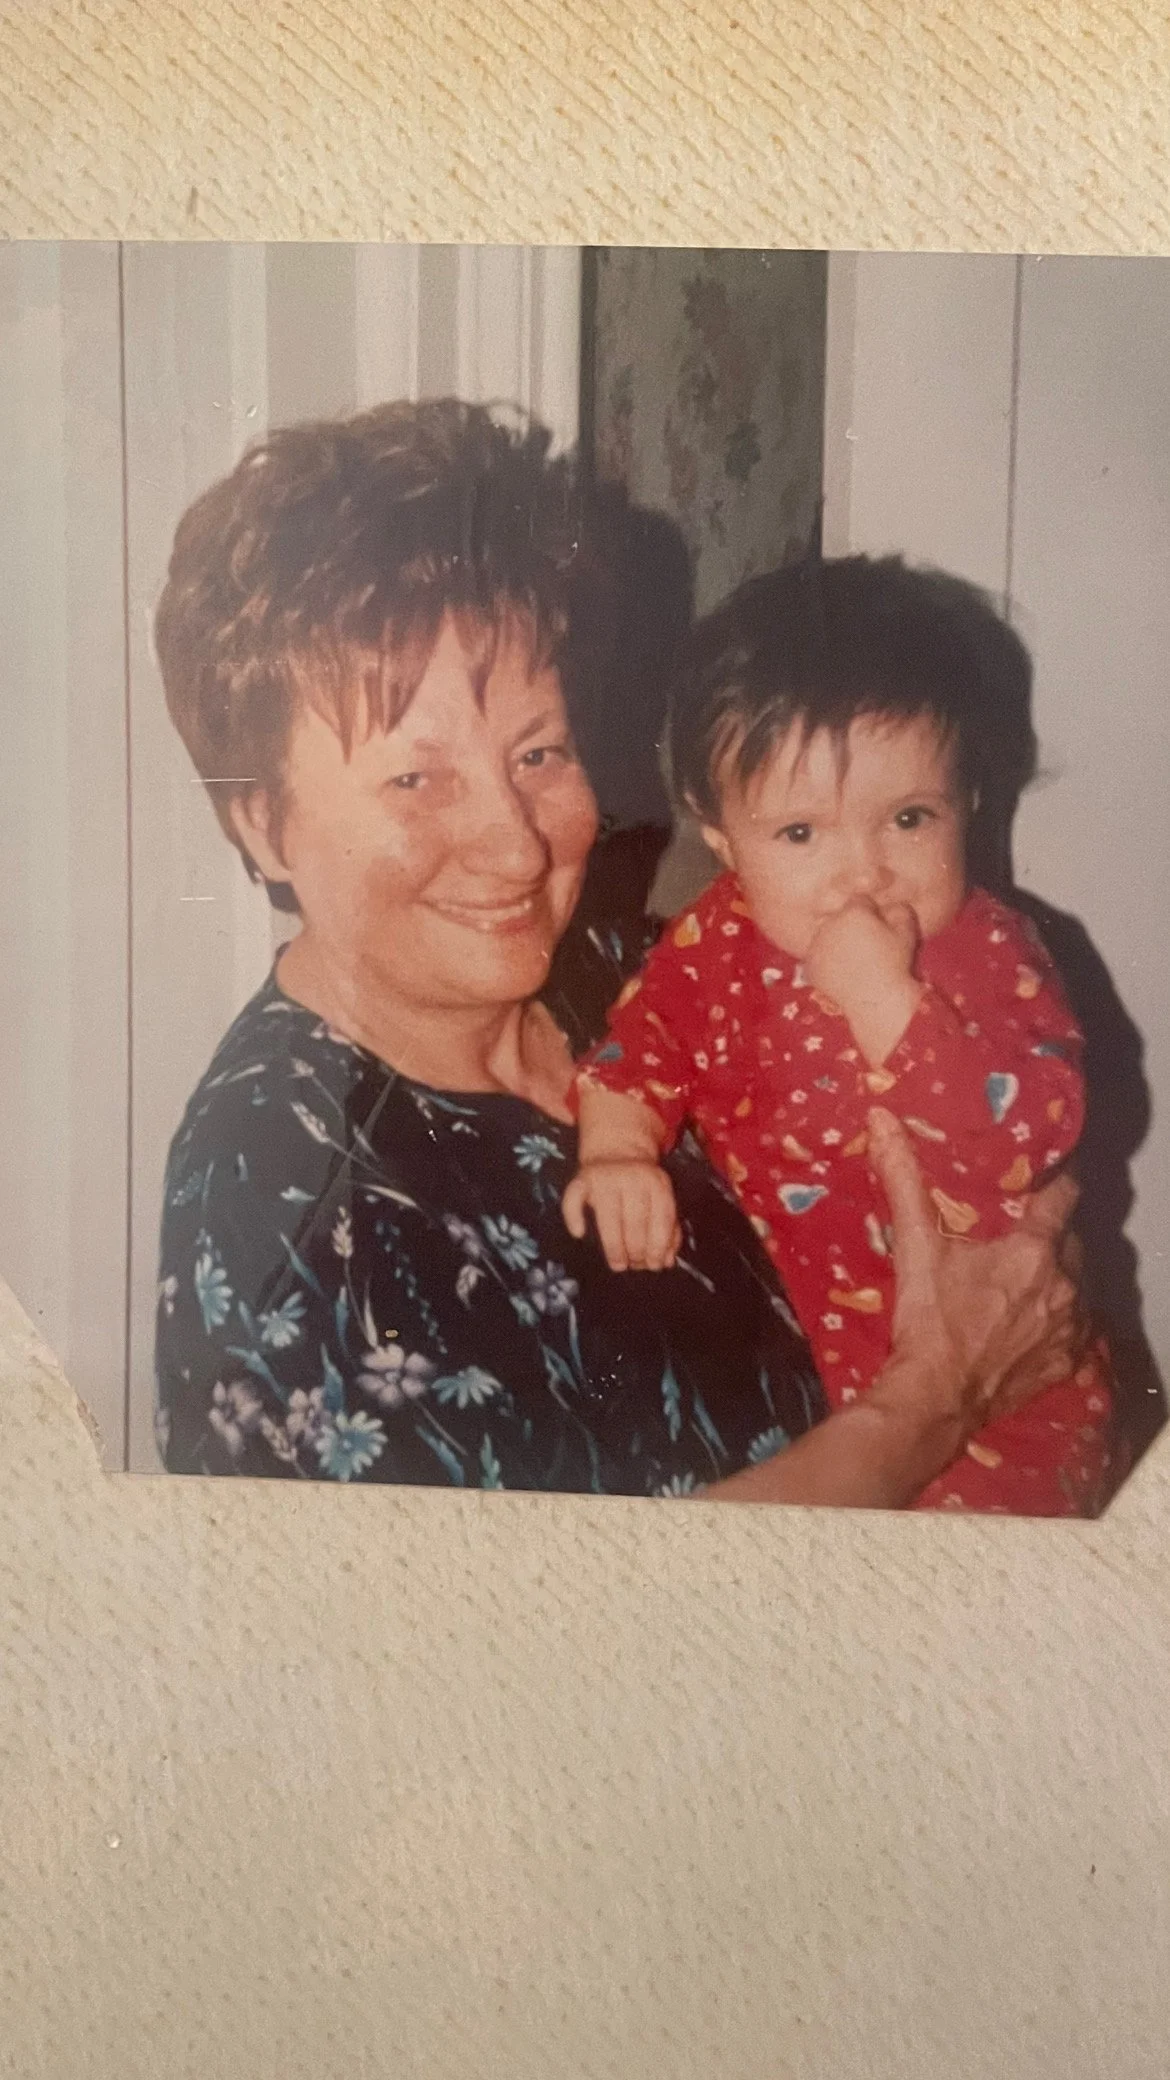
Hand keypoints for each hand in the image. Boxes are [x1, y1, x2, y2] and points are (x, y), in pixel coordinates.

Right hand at [562, 1160, 682, 1271]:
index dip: (658, 1247)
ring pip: (608, 1218)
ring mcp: (605, 1177)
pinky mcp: (581, 1178)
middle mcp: (632, 1178)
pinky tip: (579, 1234)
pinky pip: (574, 1199)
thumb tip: (667, 1261)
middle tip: (634, 1266)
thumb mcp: (661, 1198)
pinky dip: (574, 1218)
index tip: (654, 1266)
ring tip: (618, 1264)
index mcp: (657, 1183)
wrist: (617, 1149)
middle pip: (635, 1222)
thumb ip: (670, 1229)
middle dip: (636, 1251)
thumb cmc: (642, 1185)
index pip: (661, 1219)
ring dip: (614, 1247)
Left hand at [804, 901, 922, 1064]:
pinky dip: (827, 962)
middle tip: (866, 947)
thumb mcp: (907, 933)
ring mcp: (816, 946)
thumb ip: (900, 911)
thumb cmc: (895, 965)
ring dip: (836, 942)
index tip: (879, 929)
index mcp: (853, 912)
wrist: (877, 1001)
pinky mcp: (809, 966)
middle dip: (851, 926)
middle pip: (840, 918)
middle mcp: (829, 925)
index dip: (871, 913)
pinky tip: (843, 973)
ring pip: (827, 936)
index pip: (860, 901)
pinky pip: (818, 957)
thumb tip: (891, 906)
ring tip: (854, 962)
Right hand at [864, 1107, 1083, 1461]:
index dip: (1055, 1181)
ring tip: (1026, 1274)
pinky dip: (1061, 1317)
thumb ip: (904, 1180)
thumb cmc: (928, 1321)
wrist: (936, 1399)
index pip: (1064, 1196)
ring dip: (1059, 1275)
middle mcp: (1066, 1286)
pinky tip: (1034, 1318)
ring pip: (1079, 1284)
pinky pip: (1078, 1328)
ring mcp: (1071, 1327)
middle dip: (1053, 1232)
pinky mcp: (1066, 1362)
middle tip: (1021, 1229)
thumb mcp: (916, 1246)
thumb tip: (883, 1121)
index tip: (1042, 1174)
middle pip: (1072, 1242)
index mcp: (1035, 1250)